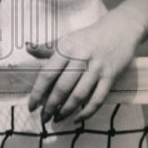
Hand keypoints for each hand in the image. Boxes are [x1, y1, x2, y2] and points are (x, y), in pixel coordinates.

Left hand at [27, 6, 144, 122]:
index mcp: (66, 48)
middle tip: (44, 118)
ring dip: (66, 111)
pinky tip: (77, 118)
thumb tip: (28, 48)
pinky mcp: (110, 76)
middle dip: (50, 106)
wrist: (120, 28)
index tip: (31, 106)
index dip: (38, 93)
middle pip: (62, 88)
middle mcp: (80, 58)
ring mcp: (97, 68)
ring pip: (79, 96)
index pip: (47, 74)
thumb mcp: (67, 38)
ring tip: (57, 119)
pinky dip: (87, 112)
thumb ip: (47, 47)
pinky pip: (98, 99)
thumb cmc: (88, 36)